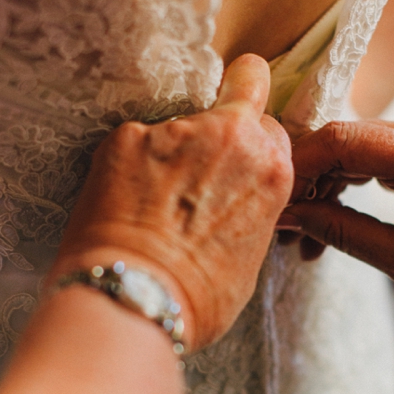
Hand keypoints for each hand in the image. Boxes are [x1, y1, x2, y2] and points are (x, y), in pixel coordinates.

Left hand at [51, 55, 292, 350]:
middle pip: (240, 94)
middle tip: (199, 157)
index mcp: (272, 169)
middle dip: (224, 118)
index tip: (236, 157)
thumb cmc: (197, 297)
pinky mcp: (128, 135)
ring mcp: (177, 130)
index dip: (253, 144)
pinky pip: (134, 140)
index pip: (271, 128)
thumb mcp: (251, 256)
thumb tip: (233, 206)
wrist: (136, 299)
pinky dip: (128, 164)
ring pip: (180, 123)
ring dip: (170, 150)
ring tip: (150, 202)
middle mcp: (232, 137)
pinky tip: (122, 203)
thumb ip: (251, 209)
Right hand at [281, 117, 393, 320]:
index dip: (298, 166)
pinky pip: (372, 154)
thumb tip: (288, 217)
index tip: (268, 200)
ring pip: (353, 145)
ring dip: (322, 185)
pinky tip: (326, 219)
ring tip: (301, 235)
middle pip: (345, 138)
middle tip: (279, 225)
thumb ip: (344, 233)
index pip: (345, 140)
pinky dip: (345, 183)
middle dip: (305, 180)